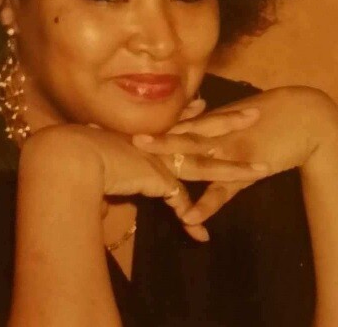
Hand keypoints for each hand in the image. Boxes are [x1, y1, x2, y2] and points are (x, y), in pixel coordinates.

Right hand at [20, 121, 267, 241]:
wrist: (73, 156)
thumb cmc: (83, 146)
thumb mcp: (104, 142)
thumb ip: (111, 139)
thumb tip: (104, 131)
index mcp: (152, 133)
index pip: (182, 119)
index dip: (198, 113)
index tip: (208, 103)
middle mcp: (162, 143)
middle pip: (206, 130)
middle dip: (232, 122)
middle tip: (255, 113)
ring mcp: (165, 160)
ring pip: (209, 164)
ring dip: (236, 169)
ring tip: (264, 170)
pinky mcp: (160, 180)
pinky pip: (180, 203)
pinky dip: (189, 221)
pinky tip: (201, 236)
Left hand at [132, 86, 337, 224]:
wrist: (306, 117)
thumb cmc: (271, 113)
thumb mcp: (238, 114)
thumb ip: (214, 122)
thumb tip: (194, 123)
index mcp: (213, 120)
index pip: (179, 124)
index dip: (156, 127)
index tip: (132, 127)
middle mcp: (218, 133)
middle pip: (181, 137)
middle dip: (156, 141)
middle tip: (131, 142)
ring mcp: (231, 151)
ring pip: (198, 160)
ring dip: (175, 165)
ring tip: (151, 175)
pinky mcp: (247, 171)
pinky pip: (223, 190)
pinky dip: (207, 204)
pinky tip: (190, 216)